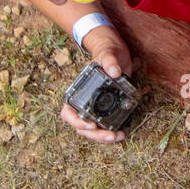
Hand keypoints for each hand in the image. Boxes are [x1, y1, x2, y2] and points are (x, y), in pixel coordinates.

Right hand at [58, 27, 133, 143]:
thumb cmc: (107, 51)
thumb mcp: (108, 53)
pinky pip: (104, 125)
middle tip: (110, 136)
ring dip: (103, 137)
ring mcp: (95, 107)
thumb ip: (109, 60)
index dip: (77, 122)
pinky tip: (121, 133)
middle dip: (95, 135)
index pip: (68, 113)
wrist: (116, 52)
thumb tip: (114, 71)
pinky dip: (110, 132)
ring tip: (118, 137)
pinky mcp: (107, 108)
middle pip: (82, 127)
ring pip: (92, 130)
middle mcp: (84, 102)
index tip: (91, 124)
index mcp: (78, 91)